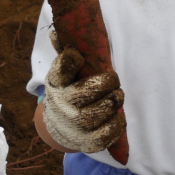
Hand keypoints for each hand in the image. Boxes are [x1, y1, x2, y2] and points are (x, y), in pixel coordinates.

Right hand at [42, 32, 125, 153]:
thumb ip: (66, 53)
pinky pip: (103, 137)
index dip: (68, 61)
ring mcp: (72, 126)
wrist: (59, 125)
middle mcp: (61, 105)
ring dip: (112, 104)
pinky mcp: (85, 142)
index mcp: (57, 83)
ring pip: (94, 116)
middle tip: (114, 80)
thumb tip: (56, 32)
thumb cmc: (69, 90)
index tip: (77, 54)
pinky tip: (118, 117)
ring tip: (117, 97)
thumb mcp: (64, 72)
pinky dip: (115, 126)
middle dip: (105, 85)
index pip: (59, 71)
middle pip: (83, 94)